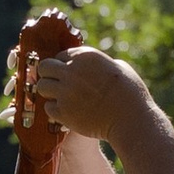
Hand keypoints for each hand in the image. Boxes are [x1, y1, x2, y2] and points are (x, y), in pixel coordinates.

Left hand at [25, 40, 149, 145]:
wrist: (130, 118)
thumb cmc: (131, 93)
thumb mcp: (119, 67)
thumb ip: (101, 64)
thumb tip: (95, 67)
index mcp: (84, 56)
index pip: (60, 55)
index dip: (63, 65)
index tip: (67, 74)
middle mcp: (71, 71)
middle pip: (45, 67)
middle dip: (49, 75)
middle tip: (57, 84)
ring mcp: (65, 91)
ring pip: (42, 87)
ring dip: (49, 92)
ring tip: (60, 99)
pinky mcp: (63, 112)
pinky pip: (48, 108)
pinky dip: (55, 110)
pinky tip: (66, 112)